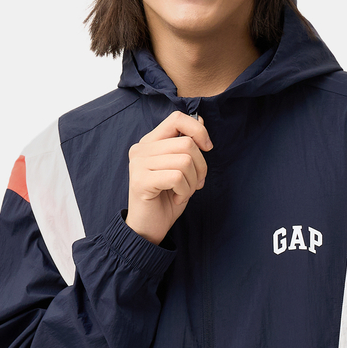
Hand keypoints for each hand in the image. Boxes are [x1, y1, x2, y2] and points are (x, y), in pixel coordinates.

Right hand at [125, 110, 212, 245]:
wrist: (148, 228)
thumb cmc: (166, 199)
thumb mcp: (181, 168)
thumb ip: (187, 144)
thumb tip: (200, 120)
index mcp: (150, 142)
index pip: (177, 119)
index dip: (198, 130)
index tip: (207, 148)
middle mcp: (141, 149)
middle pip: (187, 143)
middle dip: (201, 166)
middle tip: (196, 183)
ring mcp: (139, 164)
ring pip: (185, 160)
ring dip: (192, 181)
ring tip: (184, 192)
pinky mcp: (141, 180)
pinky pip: (177, 177)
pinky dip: (184, 191)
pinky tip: (177, 198)